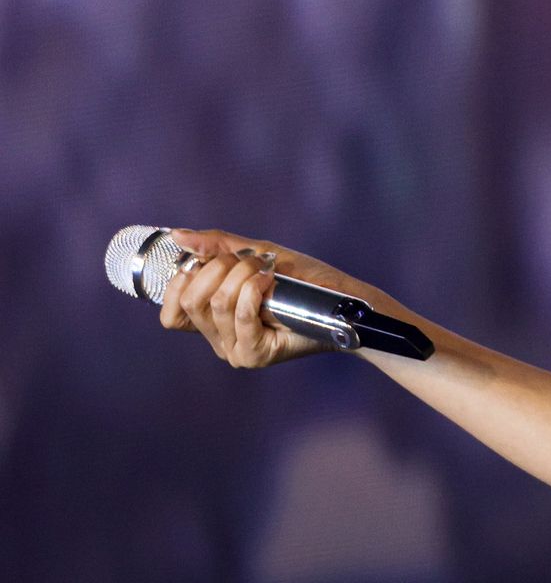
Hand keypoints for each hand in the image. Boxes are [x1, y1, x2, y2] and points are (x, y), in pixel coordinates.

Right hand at [158, 229, 385, 368]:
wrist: (340, 298)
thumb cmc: (301, 279)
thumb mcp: (255, 253)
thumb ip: (216, 246)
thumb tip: (177, 236)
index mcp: (211, 318)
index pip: (171, 310)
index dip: (182, 280)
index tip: (210, 262)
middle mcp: (218, 337)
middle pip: (191, 301)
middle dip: (219, 269)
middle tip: (251, 262)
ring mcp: (234, 349)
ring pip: (216, 304)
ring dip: (243, 275)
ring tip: (268, 271)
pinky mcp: (254, 354)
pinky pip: (239, 316)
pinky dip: (253, 291)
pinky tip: (270, 283)